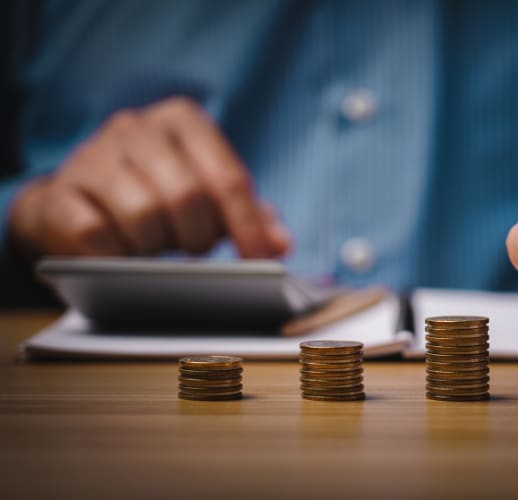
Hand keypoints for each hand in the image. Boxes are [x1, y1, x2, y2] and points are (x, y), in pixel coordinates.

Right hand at [9, 97, 290, 259]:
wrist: (75, 202)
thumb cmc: (155, 195)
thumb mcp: (205, 193)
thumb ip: (247, 214)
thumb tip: (280, 243)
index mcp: (182, 121)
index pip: (227, 178)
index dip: (248, 227)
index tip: (262, 261)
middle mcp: (135, 128)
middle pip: (187, 196)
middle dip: (199, 237)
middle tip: (196, 253)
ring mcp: (91, 157)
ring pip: (143, 215)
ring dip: (157, 248)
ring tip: (156, 251)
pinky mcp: (57, 194)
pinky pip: (96, 235)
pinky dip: (116, 256)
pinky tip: (120, 257)